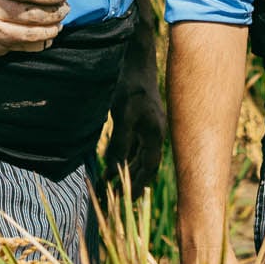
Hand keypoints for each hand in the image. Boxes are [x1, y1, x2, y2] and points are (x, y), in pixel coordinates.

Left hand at [106, 76, 166, 195]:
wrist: (137, 64)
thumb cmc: (131, 87)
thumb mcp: (123, 114)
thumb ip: (120, 141)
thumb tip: (114, 166)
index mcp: (155, 135)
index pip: (148, 167)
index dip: (139, 184)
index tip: (127, 199)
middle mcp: (155, 134)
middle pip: (144, 165)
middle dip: (130, 182)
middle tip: (113, 197)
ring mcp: (148, 128)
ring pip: (137, 156)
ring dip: (125, 170)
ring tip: (109, 185)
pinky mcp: (140, 122)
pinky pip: (132, 145)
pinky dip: (123, 156)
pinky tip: (112, 164)